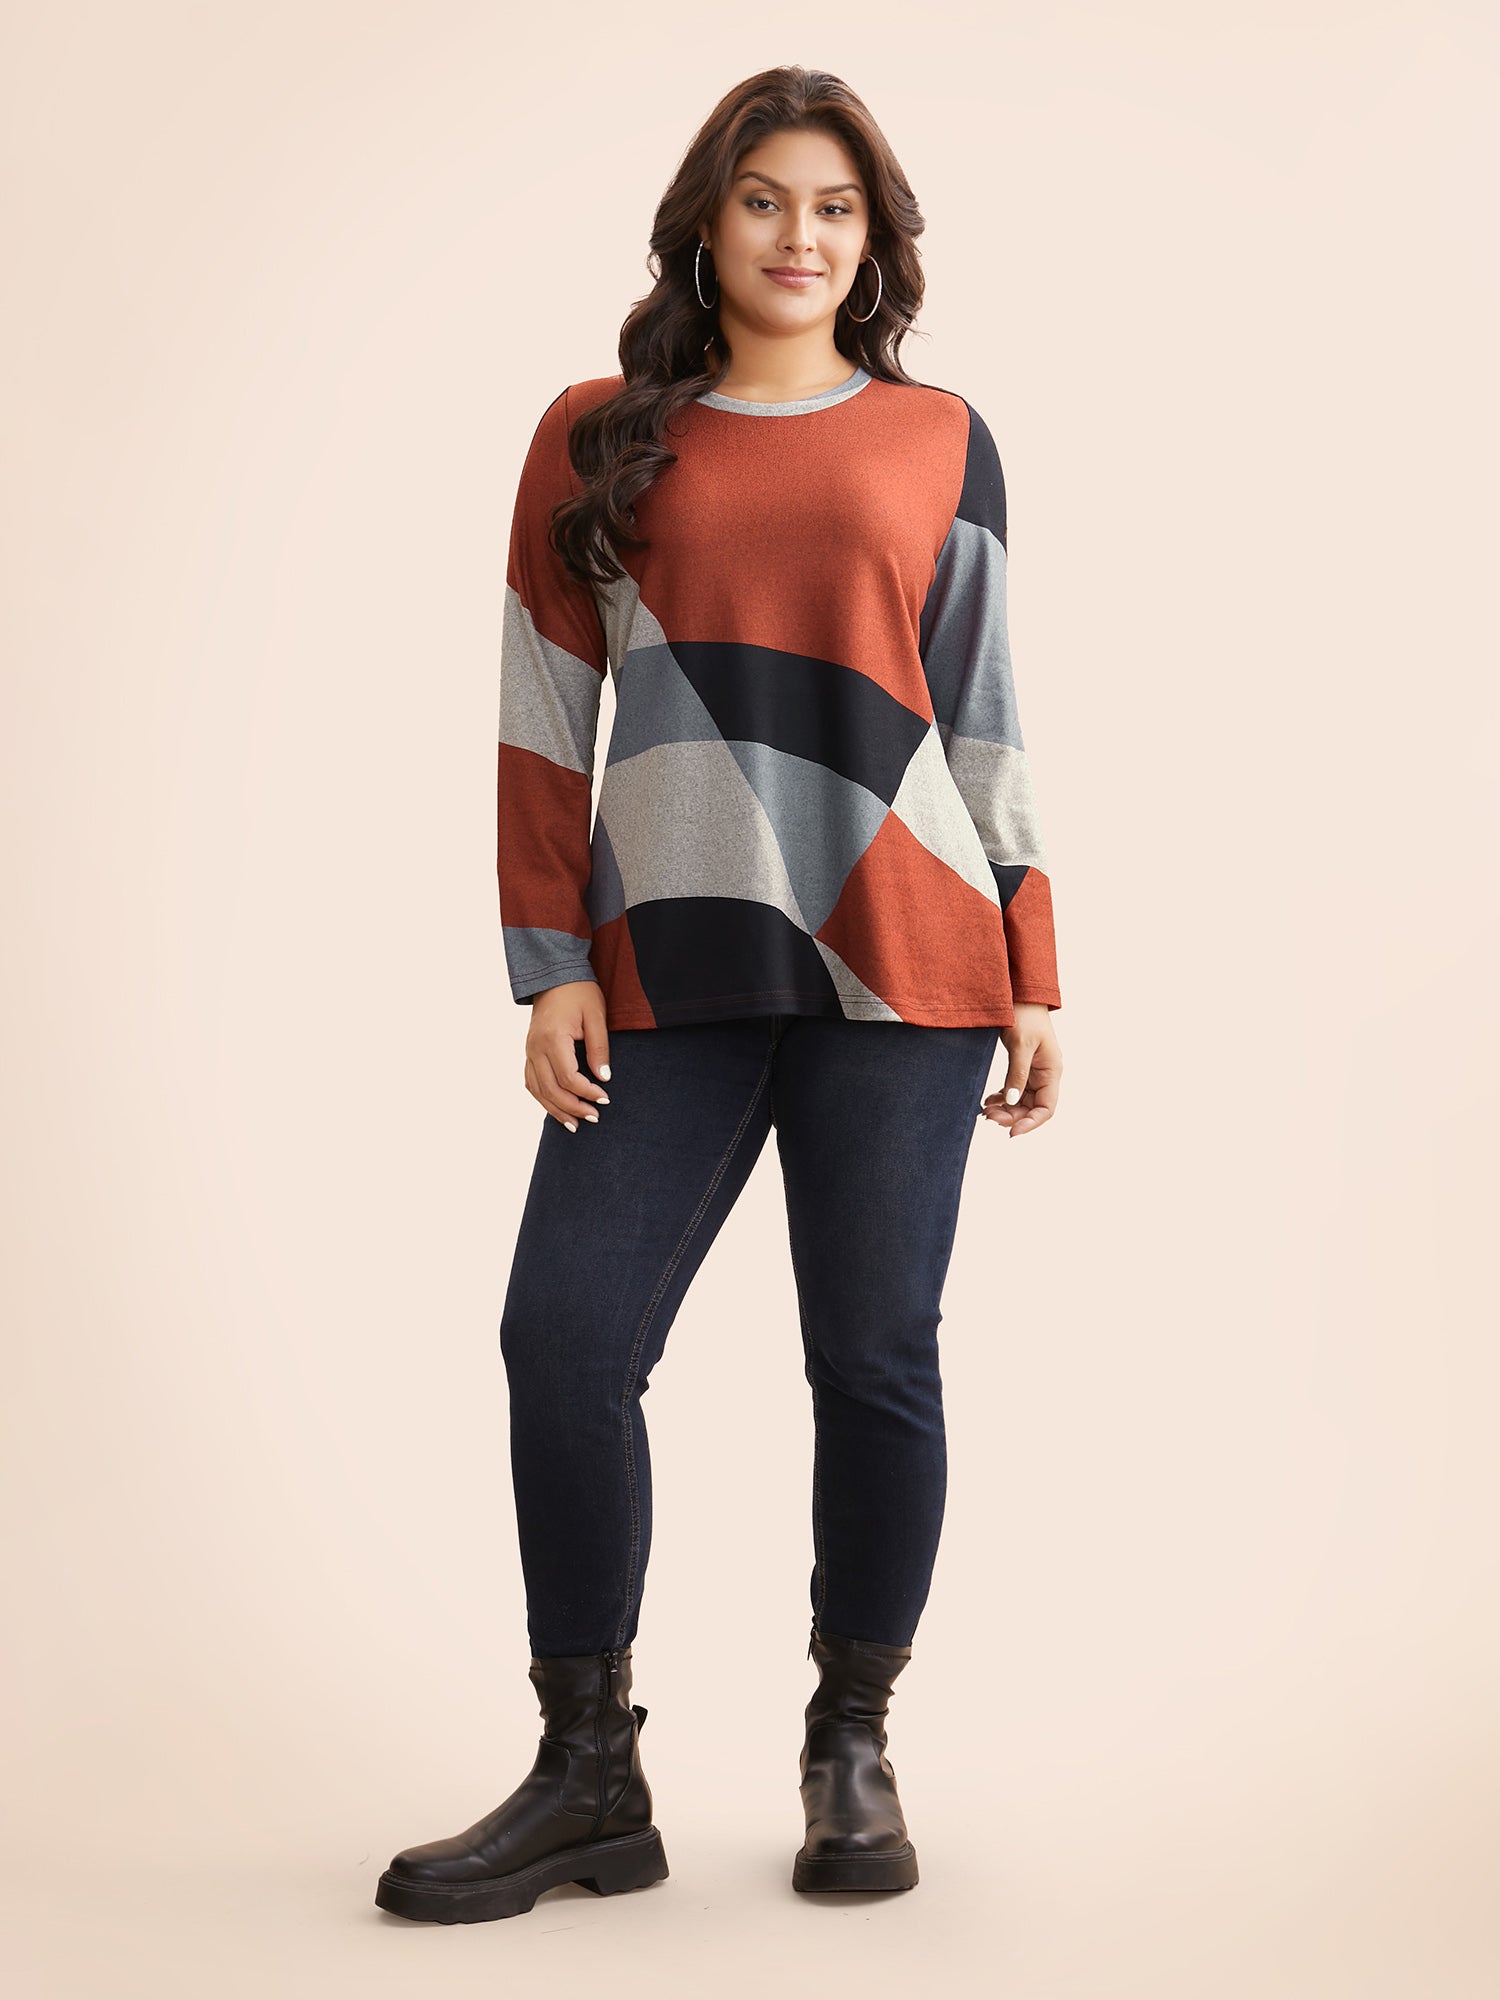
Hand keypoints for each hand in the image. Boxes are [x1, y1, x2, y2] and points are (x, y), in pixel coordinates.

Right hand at [525, 982, 611, 1131]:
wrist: (554, 976)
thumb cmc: (579, 992)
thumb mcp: (596, 1016)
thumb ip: (599, 1048)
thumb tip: (604, 1078)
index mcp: (553, 1038)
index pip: (568, 1077)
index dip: (587, 1092)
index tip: (605, 1098)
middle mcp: (535, 1047)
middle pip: (551, 1089)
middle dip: (573, 1107)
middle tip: (595, 1117)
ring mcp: (529, 1050)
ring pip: (538, 1090)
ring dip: (556, 1109)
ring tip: (575, 1125)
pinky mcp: (529, 1052)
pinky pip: (531, 1082)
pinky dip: (543, 1098)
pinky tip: (557, 1109)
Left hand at [982, 1003, 1061, 1137]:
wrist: (1020, 993)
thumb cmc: (1024, 1014)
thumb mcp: (1020, 1045)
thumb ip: (1017, 1074)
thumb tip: (1013, 1102)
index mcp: (1051, 1070)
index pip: (1046, 1108)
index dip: (1031, 1123)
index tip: (1011, 1133)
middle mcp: (1045, 1074)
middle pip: (1032, 1107)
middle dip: (1012, 1116)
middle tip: (988, 1118)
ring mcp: (1034, 1071)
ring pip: (1021, 1100)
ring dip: (1005, 1109)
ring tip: (985, 1111)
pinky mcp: (1022, 1066)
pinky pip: (1014, 1089)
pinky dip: (1002, 1097)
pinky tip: (988, 1100)